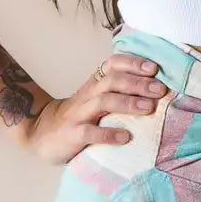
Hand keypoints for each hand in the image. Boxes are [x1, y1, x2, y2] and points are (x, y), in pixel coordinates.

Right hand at [20, 53, 166, 164]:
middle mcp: (88, 94)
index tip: (154, 68)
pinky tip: (126, 138)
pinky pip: (89, 132)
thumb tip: (159, 88)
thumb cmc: (81, 114)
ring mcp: (78, 114)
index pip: (113, 64)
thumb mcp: (97, 97)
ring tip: (149, 109)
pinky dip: (108, 134)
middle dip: (138, 83)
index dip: (133, 63)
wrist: (40, 133)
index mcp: (95, 82)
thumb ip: (120, 90)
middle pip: (113, 81)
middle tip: (160, 90)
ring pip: (103, 102)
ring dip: (128, 103)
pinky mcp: (71, 135)